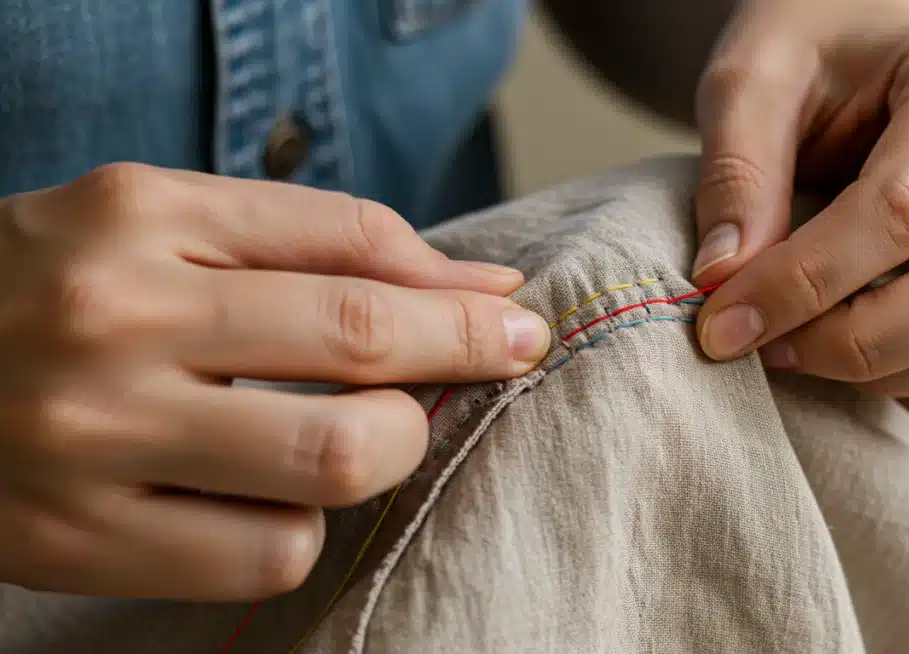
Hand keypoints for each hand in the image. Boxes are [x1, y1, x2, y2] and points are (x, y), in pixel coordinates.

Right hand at [0, 164, 549, 599]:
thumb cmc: (55, 289)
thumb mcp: (165, 225)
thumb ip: (320, 242)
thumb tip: (482, 287)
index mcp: (140, 217)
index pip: (353, 246)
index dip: (460, 293)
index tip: (516, 318)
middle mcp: (113, 319)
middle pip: (362, 346)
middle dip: (456, 361)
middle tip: (482, 366)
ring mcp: (90, 438)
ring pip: (333, 464)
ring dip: (382, 451)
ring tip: (356, 434)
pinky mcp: (77, 544)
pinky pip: (267, 555)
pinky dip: (300, 528)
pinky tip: (266, 497)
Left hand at [690, 0, 908, 425]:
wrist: (860, 54)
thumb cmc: (810, 57)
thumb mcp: (750, 80)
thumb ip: (735, 172)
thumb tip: (724, 278)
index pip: (903, 209)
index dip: (804, 283)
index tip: (723, 323)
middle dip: (857, 344)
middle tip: (765, 348)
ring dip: (893, 375)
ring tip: (802, 350)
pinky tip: (862, 368)